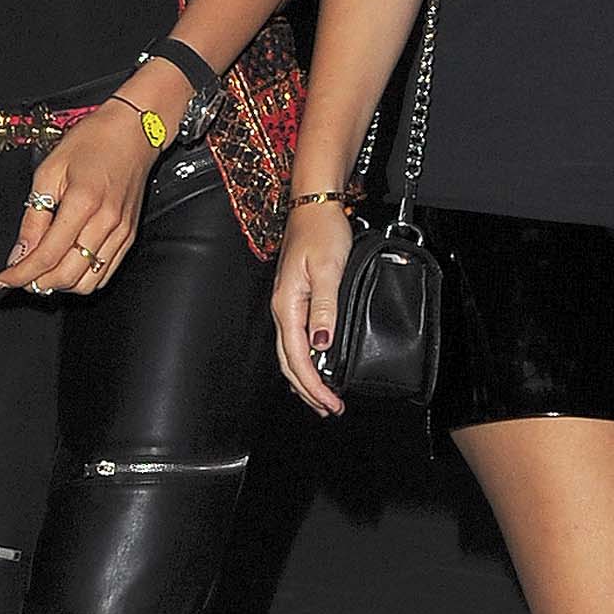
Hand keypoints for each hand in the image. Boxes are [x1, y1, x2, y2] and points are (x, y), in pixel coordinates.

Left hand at [0, 103, 155, 297]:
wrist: (133, 132)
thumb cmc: (93, 142)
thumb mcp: (49, 171)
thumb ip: (34, 217)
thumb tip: (20, 252)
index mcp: (83, 203)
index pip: (47, 255)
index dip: (20, 274)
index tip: (2, 280)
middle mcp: (106, 223)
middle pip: (67, 275)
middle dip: (37, 283)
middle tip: (18, 276)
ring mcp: (121, 233)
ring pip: (87, 282)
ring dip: (60, 284)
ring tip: (41, 273)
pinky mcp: (129, 236)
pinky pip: (105, 273)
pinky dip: (82, 280)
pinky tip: (66, 268)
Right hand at [272, 201, 352, 416]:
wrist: (314, 206)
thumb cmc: (322, 232)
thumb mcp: (328, 270)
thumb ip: (325, 309)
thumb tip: (322, 345)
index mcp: (287, 305)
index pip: (297, 357)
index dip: (314, 384)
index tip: (331, 402)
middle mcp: (282, 308)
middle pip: (289, 362)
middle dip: (308, 390)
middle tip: (329, 408)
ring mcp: (287, 304)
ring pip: (291, 352)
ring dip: (305, 378)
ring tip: (322, 397)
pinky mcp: (295, 299)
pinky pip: (296, 338)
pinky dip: (305, 359)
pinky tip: (317, 364)